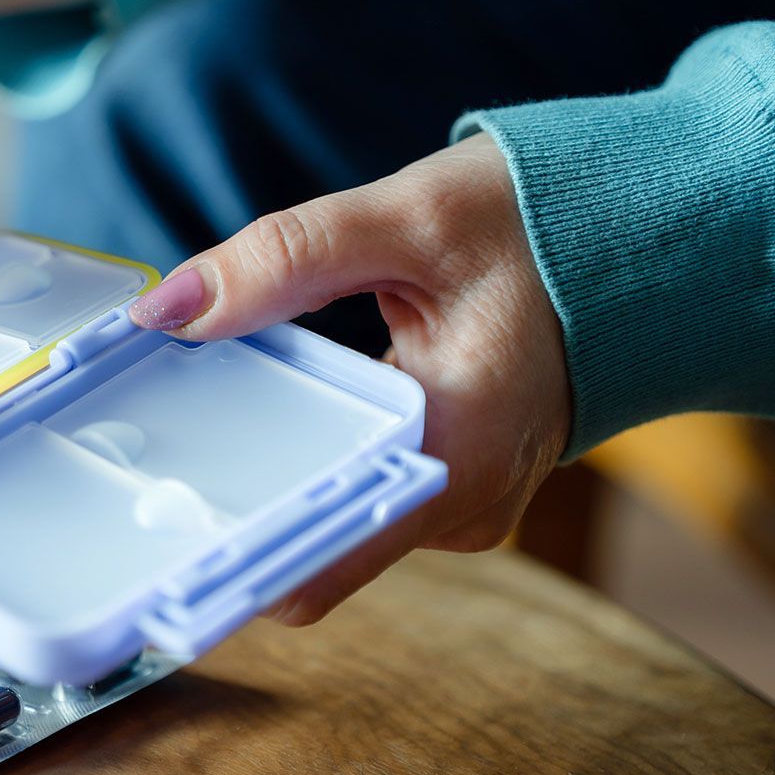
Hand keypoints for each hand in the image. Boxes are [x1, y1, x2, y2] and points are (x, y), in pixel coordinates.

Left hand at [127, 133, 570, 622]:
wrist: (645, 233)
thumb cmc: (544, 222)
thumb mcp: (410, 217)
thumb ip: (285, 258)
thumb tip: (166, 310)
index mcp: (463, 450)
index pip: (323, 552)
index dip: (230, 557)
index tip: (148, 543)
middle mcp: (465, 503)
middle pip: (313, 545)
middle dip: (227, 514)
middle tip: (130, 469)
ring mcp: (460, 502)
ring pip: (331, 524)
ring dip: (262, 487)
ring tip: (174, 442)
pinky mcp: (449, 481)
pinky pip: (357, 496)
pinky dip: (304, 465)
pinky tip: (249, 427)